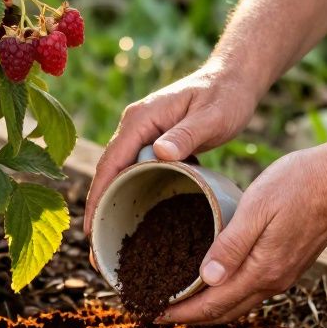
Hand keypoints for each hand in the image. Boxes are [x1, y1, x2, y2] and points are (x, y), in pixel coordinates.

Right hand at [84, 64, 259, 232]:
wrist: (234, 79)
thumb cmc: (225, 95)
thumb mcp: (212, 117)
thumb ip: (187, 134)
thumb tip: (160, 153)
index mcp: (140, 119)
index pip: (111, 162)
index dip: (98, 197)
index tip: (92, 229)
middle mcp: (134, 127)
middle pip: (108, 172)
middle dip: (99, 208)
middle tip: (96, 249)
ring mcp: (143, 135)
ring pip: (120, 174)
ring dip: (113, 204)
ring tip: (110, 243)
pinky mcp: (154, 144)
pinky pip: (136, 172)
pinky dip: (132, 195)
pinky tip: (137, 220)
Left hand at [160, 146, 326, 323]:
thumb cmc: (299, 184)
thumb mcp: (257, 208)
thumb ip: (231, 245)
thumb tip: (207, 279)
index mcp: (263, 270)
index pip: (214, 305)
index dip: (182, 313)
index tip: (153, 312)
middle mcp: (274, 280)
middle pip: (225, 312)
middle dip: (191, 316)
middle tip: (160, 310)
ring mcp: (285, 274)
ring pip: (239, 303)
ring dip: (210, 306)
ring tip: (182, 298)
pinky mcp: (290, 263)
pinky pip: (252, 289)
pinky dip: (228, 293)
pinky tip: (216, 279)